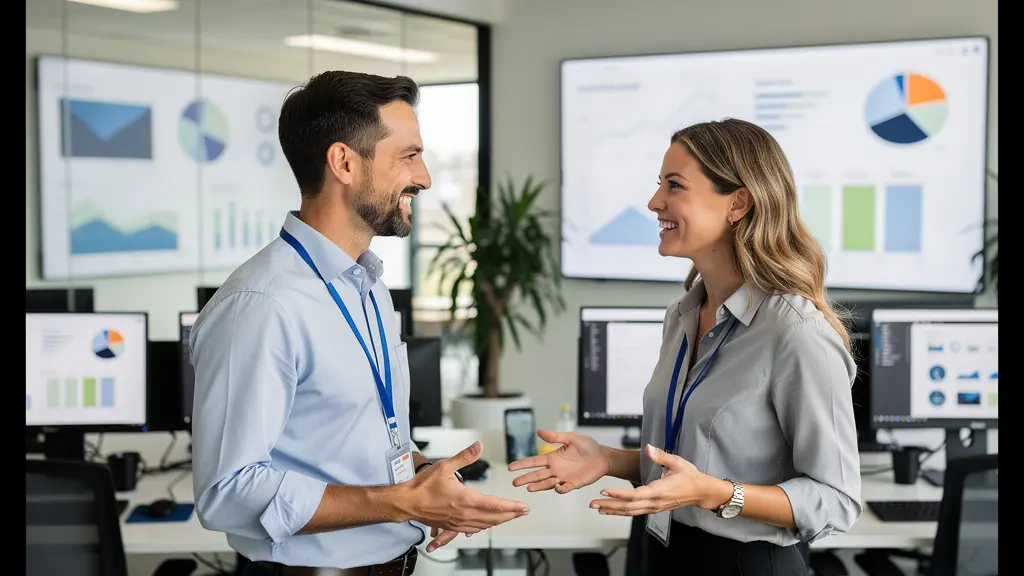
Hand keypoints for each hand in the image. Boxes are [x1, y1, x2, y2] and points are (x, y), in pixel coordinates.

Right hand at [401, 441, 528, 551]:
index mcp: (466, 500)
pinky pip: (472, 530)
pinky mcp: (451, 526)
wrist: (406, 502)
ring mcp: (458, 522)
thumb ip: (464, 456)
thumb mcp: (444, 466)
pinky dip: (484, 527)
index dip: (511, 506)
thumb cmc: (422, 486)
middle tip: (523, 512)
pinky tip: (486, 525)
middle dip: (511, 515)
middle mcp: (464, 514)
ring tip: (509, 517)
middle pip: (494, 518)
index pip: (495, 505)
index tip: (523, 506)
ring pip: (485, 525)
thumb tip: (478, 446)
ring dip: (499, 521)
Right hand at [508, 430, 609, 493]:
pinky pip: (566, 487)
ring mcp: (564, 477)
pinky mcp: (575, 483)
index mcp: (553, 458)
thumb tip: (539, 431)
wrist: (603, 456)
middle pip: (537, 475)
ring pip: (548, 483)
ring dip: (539, 486)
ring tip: (529, 488)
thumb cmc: (588, 446)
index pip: (534, 461)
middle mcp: (556, 469)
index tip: (510, 467)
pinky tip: (557, 488)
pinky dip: (561, 489)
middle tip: (514, 482)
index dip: (522, 464)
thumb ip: (555, 437)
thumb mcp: (570, 438)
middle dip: (525, 478)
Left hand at [589, 445, 725, 515]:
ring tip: (596, 508)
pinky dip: (620, 512)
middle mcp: (654, 502)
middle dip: (609, 505)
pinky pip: (634, 512)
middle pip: (628, 506)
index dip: (618, 494)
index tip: (604, 491)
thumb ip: (661, 456)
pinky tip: (609, 511)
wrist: (701, 492)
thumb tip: (648, 447)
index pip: (635, 495)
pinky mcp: (653, 508)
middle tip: (592, 503)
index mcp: (659, 490)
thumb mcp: (677, 462)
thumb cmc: (690, 477)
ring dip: (612, 510)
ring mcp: (654, 507)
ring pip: (630, 511)